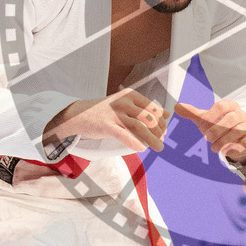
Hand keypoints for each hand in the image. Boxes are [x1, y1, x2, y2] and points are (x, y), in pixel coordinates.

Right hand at [46, 88, 169, 152]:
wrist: (79, 114)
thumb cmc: (106, 111)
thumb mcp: (126, 104)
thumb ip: (145, 108)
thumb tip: (167, 114)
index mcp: (131, 95)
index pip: (153, 108)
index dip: (161, 121)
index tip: (164, 132)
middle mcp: (124, 102)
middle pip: (148, 118)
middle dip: (159, 131)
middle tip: (162, 142)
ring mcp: (115, 113)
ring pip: (139, 127)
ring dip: (152, 139)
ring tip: (159, 147)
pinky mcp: (106, 125)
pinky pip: (124, 135)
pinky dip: (134, 143)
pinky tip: (142, 149)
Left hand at [174, 100, 245, 161]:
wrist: (233, 142)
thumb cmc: (218, 127)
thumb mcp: (205, 120)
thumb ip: (192, 113)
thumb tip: (176, 106)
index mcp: (230, 105)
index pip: (221, 106)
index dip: (211, 116)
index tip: (202, 126)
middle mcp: (241, 114)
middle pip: (230, 118)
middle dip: (216, 130)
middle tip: (207, 139)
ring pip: (238, 130)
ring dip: (223, 141)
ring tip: (213, 148)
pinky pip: (244, 142)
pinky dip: (232, 147)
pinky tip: (224, 151)